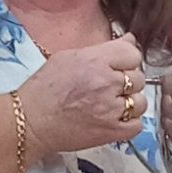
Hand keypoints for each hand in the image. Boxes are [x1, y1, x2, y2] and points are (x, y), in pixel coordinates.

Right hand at [20, 34, 145, 155]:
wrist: (30, 122)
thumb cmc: (44, 89)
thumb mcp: (68, 57)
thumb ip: (101, 49)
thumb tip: (130, 40)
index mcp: (95, 61)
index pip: (133, 53)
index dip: (127, 59)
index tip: (118, 66)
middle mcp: (106, 83)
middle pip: (138, 77)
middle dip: (127, 81)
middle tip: (109, 87)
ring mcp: (111, 109)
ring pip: (140, 102)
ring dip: (130, 103)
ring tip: (112, 104)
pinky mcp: (111, 132)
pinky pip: (137, 125)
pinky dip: (130, 122)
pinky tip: (115, 119)